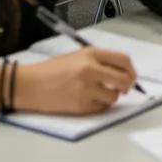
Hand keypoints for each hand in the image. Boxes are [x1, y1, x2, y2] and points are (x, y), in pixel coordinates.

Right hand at [15, 47, 137, 114]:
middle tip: (124, 88)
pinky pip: (101, 108)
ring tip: (99, 94)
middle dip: (128, 86)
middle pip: (124, 79)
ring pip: (114, 96)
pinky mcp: (80, 105)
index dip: (131, 69)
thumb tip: (122, 72)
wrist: (30, 84)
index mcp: (90, 54)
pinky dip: (99, 106)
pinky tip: (88, 100)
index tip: (131, 75)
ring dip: (111, 97)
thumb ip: (99, 61)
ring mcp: (85, 88)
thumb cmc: (52, 70)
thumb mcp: (77, 57)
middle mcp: (90, 69)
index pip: (123, 60)